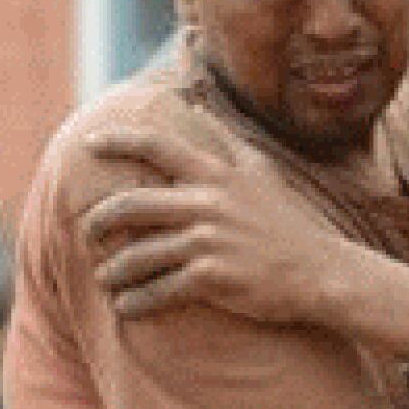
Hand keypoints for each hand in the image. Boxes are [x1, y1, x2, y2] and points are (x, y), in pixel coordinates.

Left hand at [82, 127, 346, 324]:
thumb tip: (196, 101)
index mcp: (217, 174)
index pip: (156, 146)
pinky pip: (157, 290)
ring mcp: (208, 240)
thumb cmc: (288, 223)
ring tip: (106, 279)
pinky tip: (127, 306)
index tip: (88, 142)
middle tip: (87, 234)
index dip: (117, 140)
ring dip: (113, 271)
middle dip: (98, 222)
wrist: (321, 272)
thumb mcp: (261, 172)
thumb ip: (225, 139)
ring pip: (137, 255)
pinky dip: (136, 302)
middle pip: (130, 205)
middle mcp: (208, 202)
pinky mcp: (211, 277)